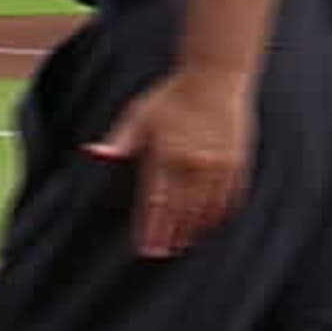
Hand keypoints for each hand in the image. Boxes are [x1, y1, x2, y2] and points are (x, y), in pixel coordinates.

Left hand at [85, 71, 255, 259]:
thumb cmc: (171, 96)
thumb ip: (120, 140)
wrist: (215, 77)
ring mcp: (218, 165)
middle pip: (180, 210)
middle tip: (160, 253)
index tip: (144, 247)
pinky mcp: (237, 164)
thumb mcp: (140, 114)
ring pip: (205, 209)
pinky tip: (208, 225)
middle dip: (169, 235)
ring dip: (193, 230)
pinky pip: (229, 199)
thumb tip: (93, 153)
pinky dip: (218, 215)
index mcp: (166, 152)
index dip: (149, 227)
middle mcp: (193, 162)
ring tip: (182, 244)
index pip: (155, 200)